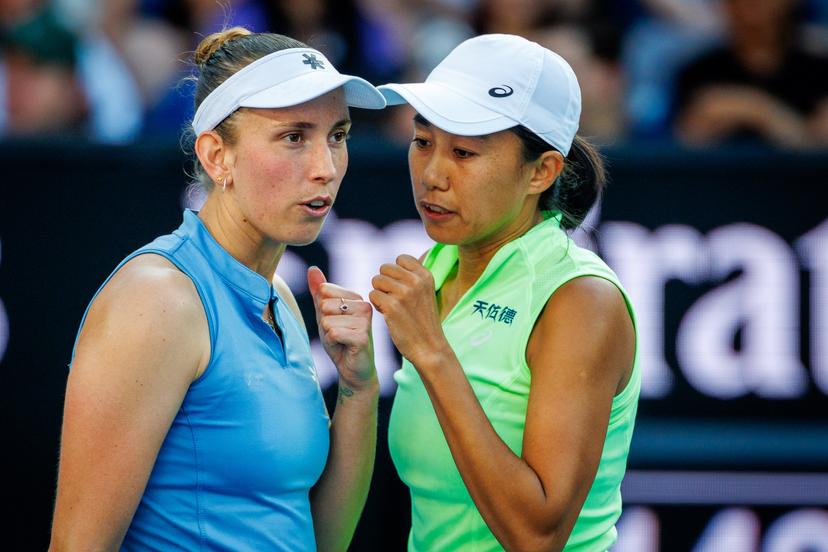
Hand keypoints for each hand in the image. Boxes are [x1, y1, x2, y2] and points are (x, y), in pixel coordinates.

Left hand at [307, 267, 375, 391]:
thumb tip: (312, 268)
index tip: (335, 323)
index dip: (322, 312)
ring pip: (327, 321)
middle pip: (324, 306)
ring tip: (342, 341)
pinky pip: (333, 333)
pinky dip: (332, 343)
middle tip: (338, 334)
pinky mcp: (362, 336)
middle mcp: (364, 305)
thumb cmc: (340, 341)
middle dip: (324, 324)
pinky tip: (344, 347)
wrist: (353, 369)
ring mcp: (365, 321)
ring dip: (328, 335)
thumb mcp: (325, 315)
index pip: (323, 291)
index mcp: (356, 297)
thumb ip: (319, 293)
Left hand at [369, 255, 449, 366]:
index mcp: (426, 275)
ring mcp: (404, 293)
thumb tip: (389, 267)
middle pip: (385, 268)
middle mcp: (416, 281)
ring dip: (380, 294)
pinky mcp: (392, 306)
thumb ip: (411, 278)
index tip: (401, 287)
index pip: (401, 258)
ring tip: (392, 307)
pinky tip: (388, 314)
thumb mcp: (425, 293)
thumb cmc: (424, 321)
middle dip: (385, 283)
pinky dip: (377, 305)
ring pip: (376, 280)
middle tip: (394, 299)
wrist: (429, 347)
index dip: (396, 272)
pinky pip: (372, 295)